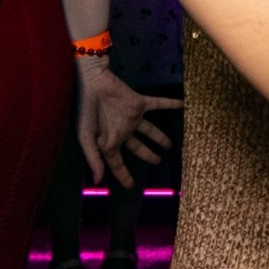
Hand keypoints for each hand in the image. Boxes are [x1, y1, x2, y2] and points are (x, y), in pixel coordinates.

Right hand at [75, 64, 179, 189]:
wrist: (91, 82)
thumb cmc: (85, 110)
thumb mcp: (85, 136)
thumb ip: (94, 158)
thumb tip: (98, 181)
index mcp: (109, 141)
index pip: (117, 163)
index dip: (123, 175)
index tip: (130, 186)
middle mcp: (123, 131)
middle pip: (138, 147)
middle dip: (148, 155)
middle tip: (158, 161)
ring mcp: (132, 117)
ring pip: (150, 130)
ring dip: (159, 137)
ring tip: (169, 145)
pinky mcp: (139, 103)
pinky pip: (158, 104)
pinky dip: (170, 103)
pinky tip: (183, 104)